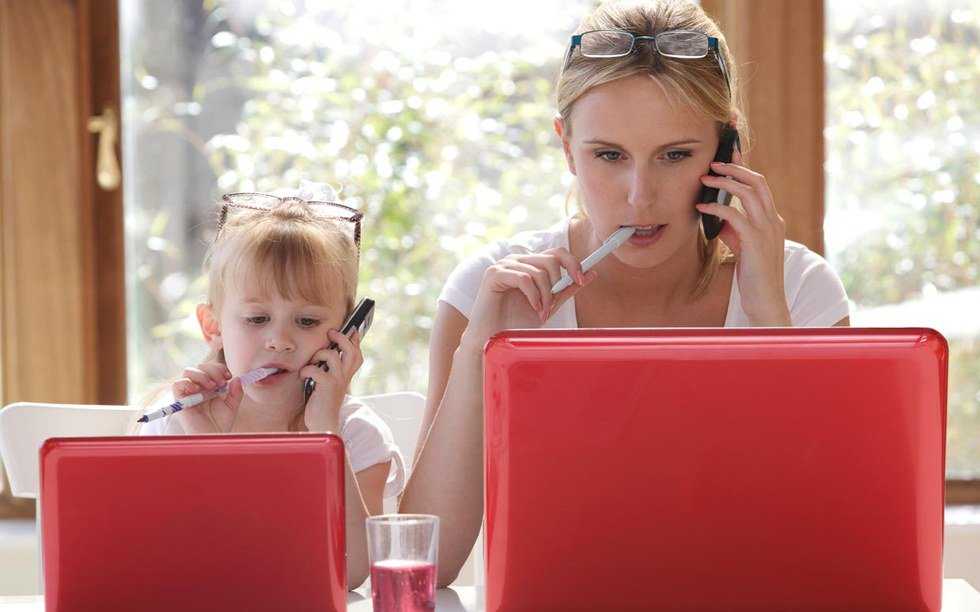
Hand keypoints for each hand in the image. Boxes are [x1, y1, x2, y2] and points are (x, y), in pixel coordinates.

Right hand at [172, 360, 243, 432]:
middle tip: (221, 383)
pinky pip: (177, 384)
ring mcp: (188, 393)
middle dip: (213, 370)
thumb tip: (238, 378)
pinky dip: (188, 383)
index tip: (229, 376)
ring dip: (202, 375)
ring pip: (188, 371)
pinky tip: (198, 390)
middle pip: (200, 366)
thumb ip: (236, 392)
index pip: (211, 368)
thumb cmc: (220, 424)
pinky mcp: (180, 401)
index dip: (220, 368)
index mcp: (209, 386)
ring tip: (212, 387)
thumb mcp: (232, 406)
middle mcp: (197, 388)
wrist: (212, 438)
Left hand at [300, 329, 363, 431]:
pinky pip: (316, 369)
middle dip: (341, 338)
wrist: (323, 424)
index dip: (355, 341)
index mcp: (346, 376)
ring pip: (333, 355)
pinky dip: (306, 369)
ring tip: (312, 361)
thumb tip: (324, 355)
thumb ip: (330, 372)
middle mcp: (345, 377)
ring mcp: (337, 381)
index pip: (357, 355)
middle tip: (331, 332)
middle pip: (351, 351)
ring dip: (319, 353)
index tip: (351, 329)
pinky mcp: (327, 386)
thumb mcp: (330, 385)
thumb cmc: (322, 404)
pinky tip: (302, 375)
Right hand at [460, 247, 597, 351]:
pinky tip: (533, 308)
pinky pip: (524, 278)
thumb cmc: (516, 323)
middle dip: (558, 284)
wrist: (492, 339)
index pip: (557, 252)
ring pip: (539, 271)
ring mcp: (504, 265)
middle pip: (551, 258)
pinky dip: (533, 296)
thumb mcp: (548, 304)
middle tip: (552, 306)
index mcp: (529, 264)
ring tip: (541, 312)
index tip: (583, 279)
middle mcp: (517, 260)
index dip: (573, 263)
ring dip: (546, 296)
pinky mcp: (494, 274)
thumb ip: (566, 289)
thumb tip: (592, 273)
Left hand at [696, 154, 790, 325]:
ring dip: (724, 183)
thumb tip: (718, 216)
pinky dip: (716, 208)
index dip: (744, 168)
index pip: (760, 186)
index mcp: (773, 220)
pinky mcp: (755, 242)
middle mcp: (773, 221)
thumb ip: (735, 230)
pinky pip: (734, 215)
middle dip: (735, 168)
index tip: (729, 156)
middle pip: (757, 182)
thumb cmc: (754, 276)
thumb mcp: (744, 247)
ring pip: (748, 193)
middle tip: (713, 163)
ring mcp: (766, 230)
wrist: (766, 300)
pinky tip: (701, 208)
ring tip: (705, 180)